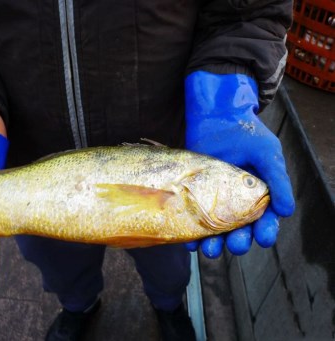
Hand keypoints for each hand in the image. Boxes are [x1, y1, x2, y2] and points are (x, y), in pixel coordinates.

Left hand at [184, 71, 294, 257]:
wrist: (215, 118)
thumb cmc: (246, 134)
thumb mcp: (266, 154)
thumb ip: (277, 180)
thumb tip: (286, 210)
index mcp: (258, 196)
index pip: (265, 220)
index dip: (266, 231)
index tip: (263, 237)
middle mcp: (236, 203)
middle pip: (240, 231)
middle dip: (239, 241)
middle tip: (236, 245)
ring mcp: (214, 200)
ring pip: (216, 231)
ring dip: (215, 244)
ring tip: (210, 250)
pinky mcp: (195, 196)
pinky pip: (193, 219)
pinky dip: (191, 233)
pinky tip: (190, 242)